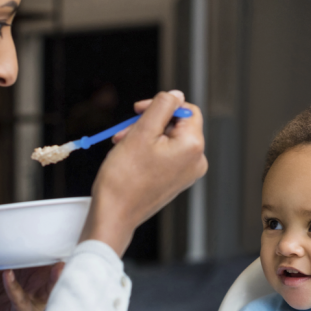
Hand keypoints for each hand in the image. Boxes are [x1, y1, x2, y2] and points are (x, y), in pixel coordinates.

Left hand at [0, 219, 63, 310]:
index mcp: (27, 268)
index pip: (46, 251)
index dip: (54, 238)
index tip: (54, 223)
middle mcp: (35, 283)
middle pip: (53, 266)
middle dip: (57, 254)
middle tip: (56, 238)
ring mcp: (31, 300)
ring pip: (48, 286)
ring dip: (49, 274)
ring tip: (50, 260)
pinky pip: (22, 303)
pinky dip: (16, 289)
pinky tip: (8, 276)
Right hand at [82, 90, 206, 255]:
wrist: (114, 215)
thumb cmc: (124, 177)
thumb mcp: (142, 131)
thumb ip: (162, 107)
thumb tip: (176, 94)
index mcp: (193, 146)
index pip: (187, 110)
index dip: (162, 105)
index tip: (138, 109)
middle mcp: (196, 161)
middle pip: (176, 125)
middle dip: (148, 123)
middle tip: (124, 130)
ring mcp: (187, 174)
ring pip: (168, 140)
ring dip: (144, 136)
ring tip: (122, 144)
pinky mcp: (175, 182)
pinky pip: (165, 156)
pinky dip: (148, 151)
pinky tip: (129, 156)